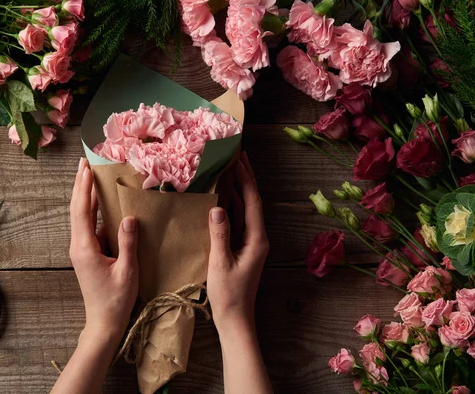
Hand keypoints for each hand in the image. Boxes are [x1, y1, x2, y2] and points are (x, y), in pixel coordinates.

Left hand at [69, 157, 138, 339]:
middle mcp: (78, 246)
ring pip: (81, 216)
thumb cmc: (115, 300)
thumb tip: (129, 217)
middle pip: (77, 209)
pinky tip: (103, 202)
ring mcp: (81, 249)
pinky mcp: (88, 253)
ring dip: (87, 196)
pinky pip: (89, 226)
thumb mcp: (127, 271)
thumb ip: (127, 243)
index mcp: (84, 248)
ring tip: (92, 175)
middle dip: (81, 185)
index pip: (82, 211)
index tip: (86, 167)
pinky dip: (94, 210)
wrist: (103, 322)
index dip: (84, 187)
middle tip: (86, 163)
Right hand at [207, 152, 268, 331]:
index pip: (253, 202)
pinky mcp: (242, 249)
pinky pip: (238, 221)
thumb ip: (219, 234)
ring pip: (245, 210)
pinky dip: (231, 206)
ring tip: (229, 170)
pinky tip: (221, 198)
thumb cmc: (228, 294)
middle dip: (246, 178)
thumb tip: (217, 207)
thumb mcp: (220, 263)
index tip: (239, 159)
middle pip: (252, 202)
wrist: (235, 319)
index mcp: (256, 239)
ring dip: (238, 190)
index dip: (246, 179)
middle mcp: (257, 238)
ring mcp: (250, 243)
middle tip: (237, 156)